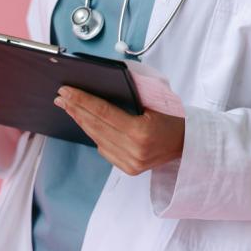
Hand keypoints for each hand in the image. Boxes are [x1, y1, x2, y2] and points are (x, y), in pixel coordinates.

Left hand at [54, 86, 184, 175]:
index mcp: (141, 132)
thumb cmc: (173, 117)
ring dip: (81, 120)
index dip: (82, 101)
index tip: (66, 91)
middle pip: (95, 126)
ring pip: (96, 138)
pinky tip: (85, 121)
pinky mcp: (128, 169)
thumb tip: (102, 82)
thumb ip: (133, 92)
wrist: (189, 144)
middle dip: (75, 109)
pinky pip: (104, 148)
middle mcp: (134, 150)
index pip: (103, 113)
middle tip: (60, 96)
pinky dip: (94, 133)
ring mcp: (130, 162)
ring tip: (68, 106)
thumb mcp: (157, 99)